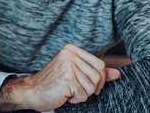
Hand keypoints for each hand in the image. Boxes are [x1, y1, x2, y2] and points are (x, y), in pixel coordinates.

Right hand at [0, 44, 121, 110]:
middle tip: (75, 89)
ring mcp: (68, 65)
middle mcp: (69, 54)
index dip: (99, 79)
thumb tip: (118, 74)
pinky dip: (76, 99)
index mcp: (71, 50)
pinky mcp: (67, 78)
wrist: (31, 91)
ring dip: (82, 94)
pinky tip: (64, 94)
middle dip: (91, 88)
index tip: (88, 85)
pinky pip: (84, 94)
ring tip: (68, 90)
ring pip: (92, 87)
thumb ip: (96, 73)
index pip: (100, 64)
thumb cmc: (53, 83)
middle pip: (98, 76)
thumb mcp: (75, 74)